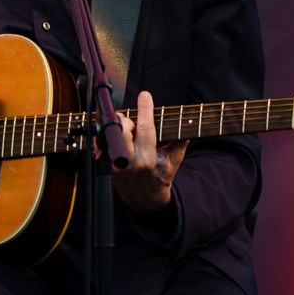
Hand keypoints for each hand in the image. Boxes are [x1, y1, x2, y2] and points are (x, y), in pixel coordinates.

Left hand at [110, 90, 187, 212]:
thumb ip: (180, 142)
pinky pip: (103, 144)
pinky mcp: (107, 165)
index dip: (145, 109)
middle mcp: (130, 161)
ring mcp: (116, 164)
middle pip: (123, 128)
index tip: (145, 95)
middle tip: (133, 122)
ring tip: (129, 133)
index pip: (145, 128)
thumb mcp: (174, 161)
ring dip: (120, 128)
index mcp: (148, 159)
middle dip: (127, 119)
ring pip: (112, 135)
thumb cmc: (160, 177)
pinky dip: (110, 137)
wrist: (145, 199)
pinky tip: (118, 139)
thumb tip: (190, 122)